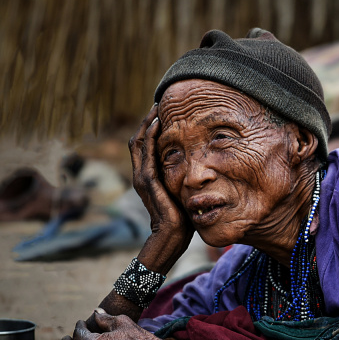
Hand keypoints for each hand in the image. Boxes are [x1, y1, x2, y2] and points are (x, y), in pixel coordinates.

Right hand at [129, 104, 192, 266]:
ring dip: (146, 122)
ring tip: (156, 107)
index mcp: (148, 176)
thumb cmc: (181, 219)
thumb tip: (199, 165)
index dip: (150, 127)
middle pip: (139, 139)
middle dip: (147, 119)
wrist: (171, 237)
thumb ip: (183, 178)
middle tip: (158, 102)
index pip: (145, 145)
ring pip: (139, 142)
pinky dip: (149, 136)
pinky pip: (146, 153)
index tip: (162, 111)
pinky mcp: (148, 182)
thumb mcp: (182, 192)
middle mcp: (141, 174)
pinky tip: (157, 124)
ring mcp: (142, 177)